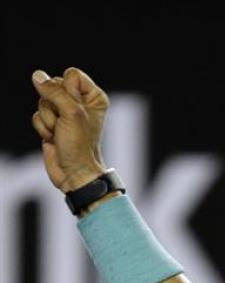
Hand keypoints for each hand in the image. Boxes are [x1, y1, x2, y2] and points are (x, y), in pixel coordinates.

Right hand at [30, 68, 109, 192]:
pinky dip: (42, 127)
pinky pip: (37, 115)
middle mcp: (80, 102)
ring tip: (60, 132)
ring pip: (42, 100)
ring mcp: (65, 113)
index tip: (75, 109)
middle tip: (65, 123)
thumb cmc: (80, 145)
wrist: (73, 172)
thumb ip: (55, 91)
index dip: (67, 89)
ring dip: (48, 119)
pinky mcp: (52, 123)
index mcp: (94, 97)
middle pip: (53, 85)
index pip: (71, 74)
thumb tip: (38, 76)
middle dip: (54, 105)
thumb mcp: (71, 113)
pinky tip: (53, 138)